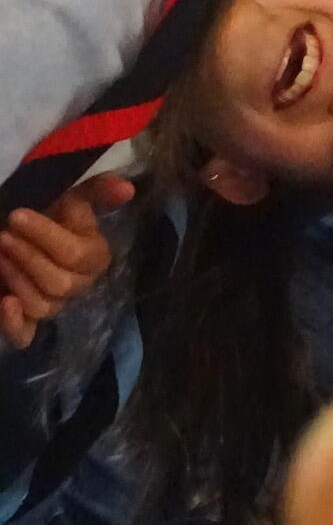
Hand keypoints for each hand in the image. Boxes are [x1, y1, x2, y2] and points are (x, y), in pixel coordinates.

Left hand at [0, 175, 133, 352]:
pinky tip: (4, 303)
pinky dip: (14, 324)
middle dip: (28, 258)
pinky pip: (26, 335)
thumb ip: (98, 190)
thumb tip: (127, 189)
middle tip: (3, 236)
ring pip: (41, 305)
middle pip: (60, 283)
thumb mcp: (74, 197)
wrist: (26, 235)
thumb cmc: (53, 214)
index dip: (46, 236)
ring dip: (17, 279)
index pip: (75, 254)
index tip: (17, 216)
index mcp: (95, 257)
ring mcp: (55, 305)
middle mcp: (80, 285)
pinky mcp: (30, 322)